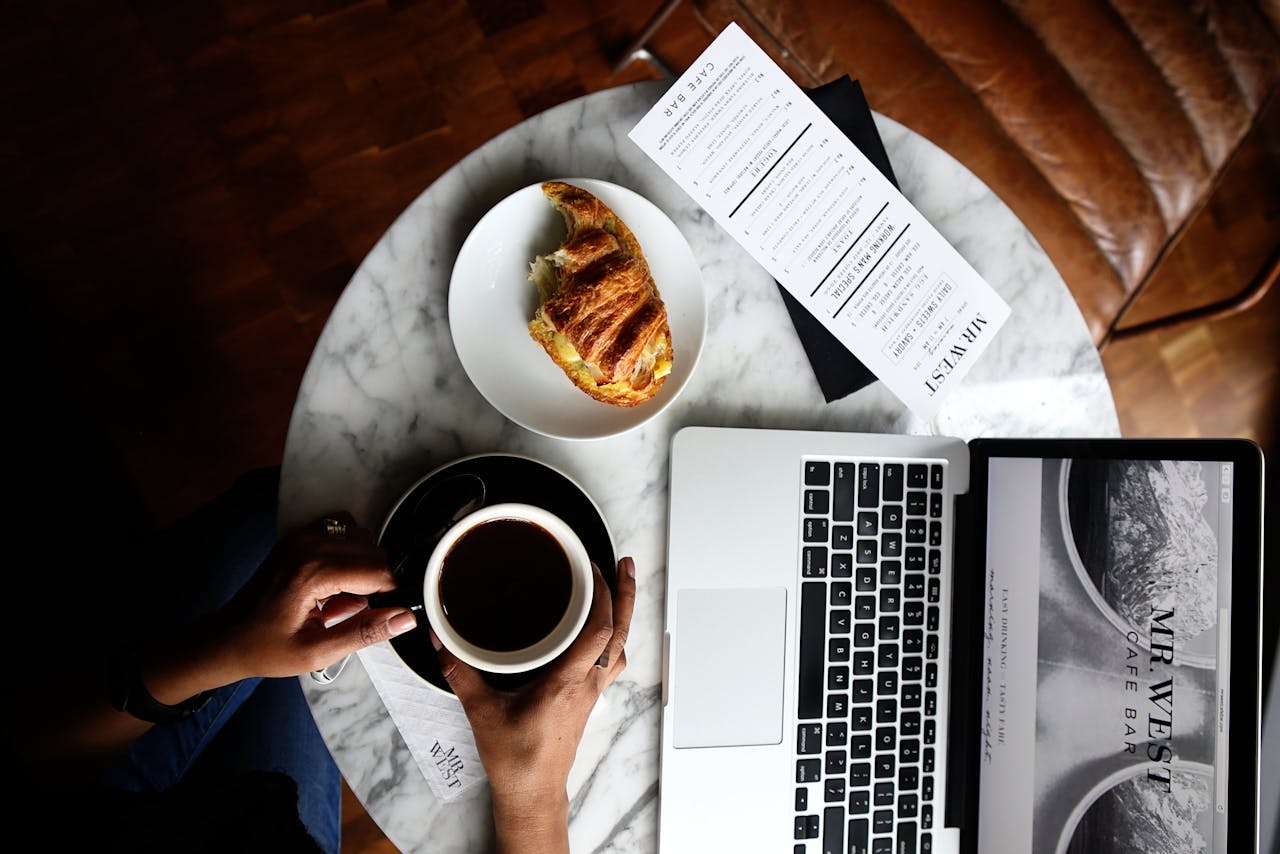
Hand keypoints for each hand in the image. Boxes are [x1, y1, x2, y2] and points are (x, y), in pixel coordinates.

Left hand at [142, 511, 415, 702]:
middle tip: (346, 613)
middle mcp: (308, 545)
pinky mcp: (298, 535)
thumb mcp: (317, 652)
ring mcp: (301, 536)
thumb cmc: (267, 649)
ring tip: (337, 598)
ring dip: (361, 566)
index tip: (378, 617)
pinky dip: (348, 549)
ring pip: (362, 538)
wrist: (227, 638)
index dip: (388, 596)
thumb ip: (365, 632)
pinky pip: (343, 528)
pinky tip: (334, 577)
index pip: (379, 572)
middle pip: (374, 553)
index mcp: (312, 573)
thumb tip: (406, 618)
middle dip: (373, 584)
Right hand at [435, 556, 636, 852]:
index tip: (590, 567)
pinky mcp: (588, 700)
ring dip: (623, 615)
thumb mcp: (480, 710)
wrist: (532, 791)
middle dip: (625, 594)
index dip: (602, 594)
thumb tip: (440, 640)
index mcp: (567, 681)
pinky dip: (612, 639)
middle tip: (624, 563)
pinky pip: (610, 662)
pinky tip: (603, 631)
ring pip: (620, 647)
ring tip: (620, 588)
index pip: (599, 630)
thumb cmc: (515, 757)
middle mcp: (587, 684)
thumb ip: (459, 671)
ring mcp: (592, 693)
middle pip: (620, 632)